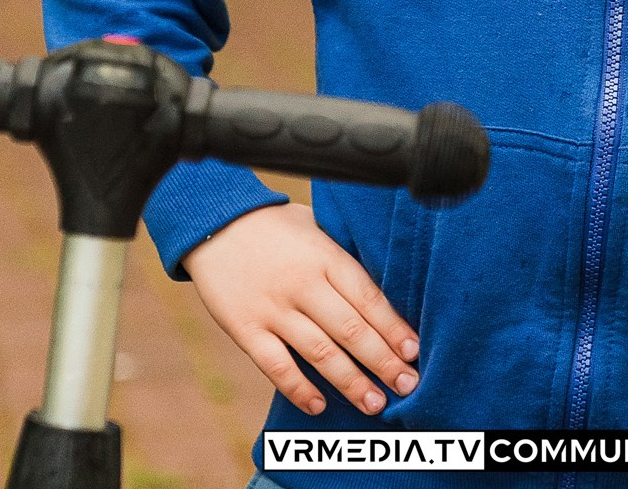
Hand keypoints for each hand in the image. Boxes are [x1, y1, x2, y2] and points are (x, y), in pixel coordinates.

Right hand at [181, 202, 419, 417]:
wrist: (214, 222)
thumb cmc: (274, 226)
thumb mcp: (315, 228)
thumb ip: (343, 260)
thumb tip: (382, 298)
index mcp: (325, 256)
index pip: (368, 298)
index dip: (394, 328)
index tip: (414, 352)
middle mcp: (302, 283)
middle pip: (351, 329)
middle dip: (383, 361)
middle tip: (408, 386)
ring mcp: (273, 307)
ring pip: (319, 352)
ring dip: (350, 381)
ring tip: (374, 403)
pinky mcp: (245, 327)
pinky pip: (276, 365)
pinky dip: (299, 388)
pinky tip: (319, 405)